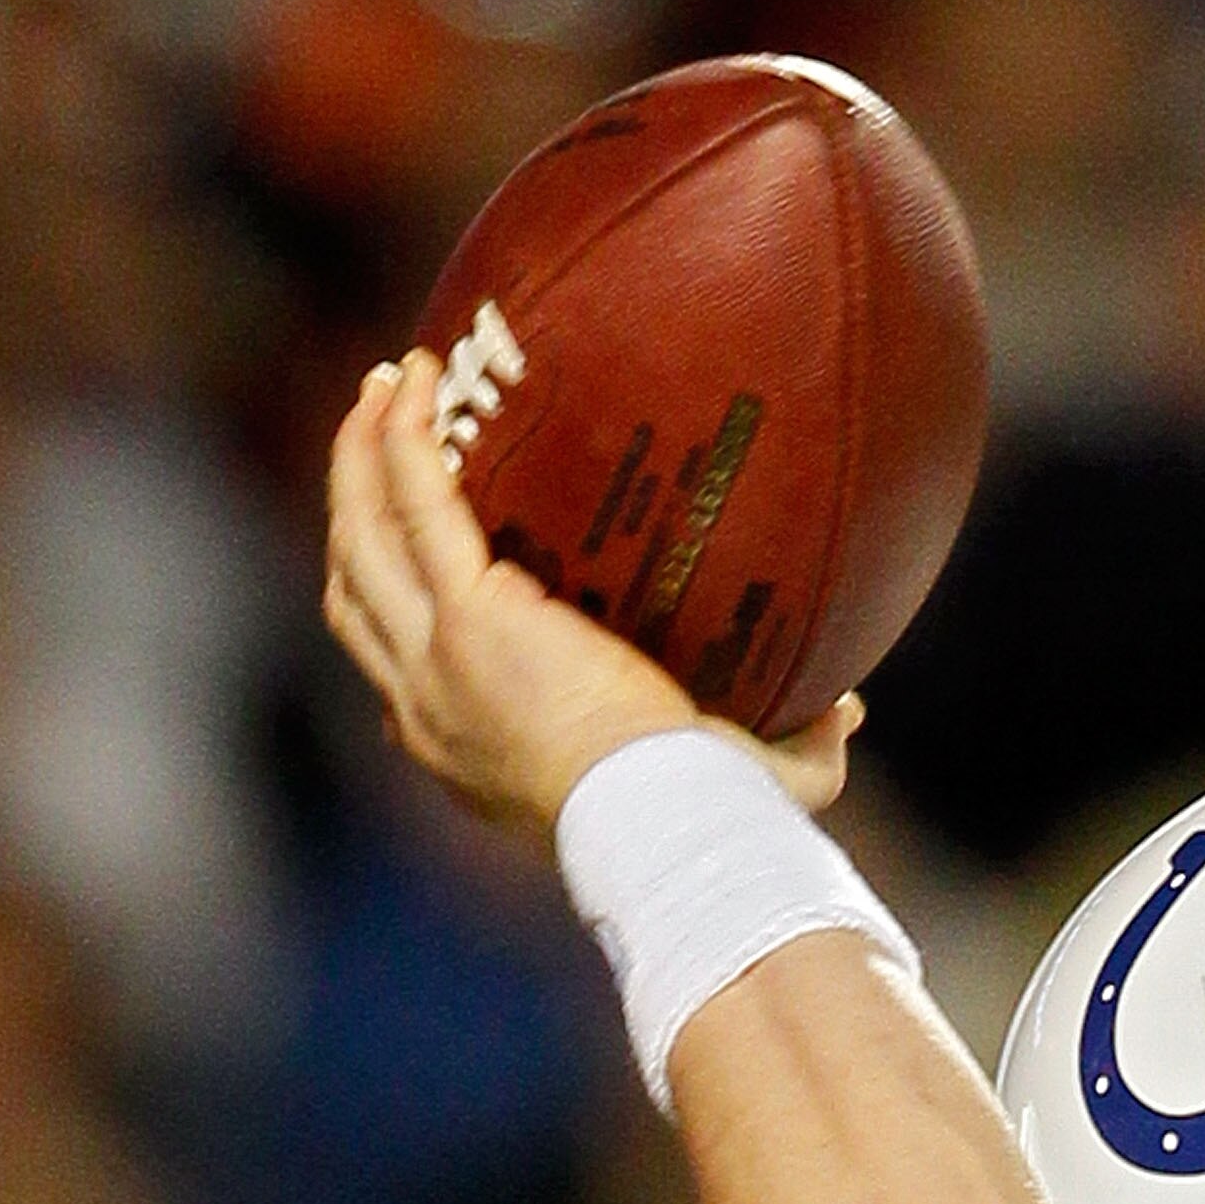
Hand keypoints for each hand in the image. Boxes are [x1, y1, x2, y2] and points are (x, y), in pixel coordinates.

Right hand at [321, 351, 860, 833]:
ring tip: (390, 389)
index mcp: (465, 751)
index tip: (416, 558)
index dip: (391, 611)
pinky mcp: (467, 611)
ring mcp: (438, 658)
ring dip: (361, 459)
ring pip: (364, 539)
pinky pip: (417, 500)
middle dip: (355, 511)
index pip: (399, 675)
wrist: (666, 825)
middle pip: (358, 594)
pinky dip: (408, 438)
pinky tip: (427, 378)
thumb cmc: (699, 822)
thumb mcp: (732, 786)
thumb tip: (849, 707)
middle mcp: (429, 708)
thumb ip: (791, 750)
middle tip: (376, 439)